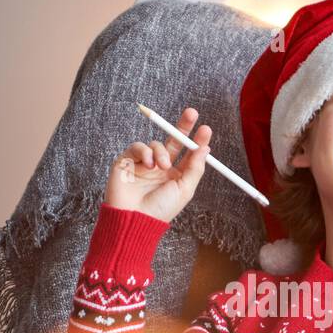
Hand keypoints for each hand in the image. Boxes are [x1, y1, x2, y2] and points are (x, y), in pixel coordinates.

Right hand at [103, 107, 211, 222]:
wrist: (133, 218)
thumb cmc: (160, 209)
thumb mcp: (184, 189)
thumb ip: (195, 168)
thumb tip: (205, 148)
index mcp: (176, 175)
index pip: (188, 153)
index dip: (197, 140)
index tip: (205, 129)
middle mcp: (161, 167)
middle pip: (174, 140)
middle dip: (183, 126)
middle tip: (192, 114)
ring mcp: (144, 163)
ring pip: (156, 143)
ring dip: (162, 151)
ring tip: (162, 166)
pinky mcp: (127, 160)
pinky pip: (138, 146)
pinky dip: (145, 152)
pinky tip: (147, 164)